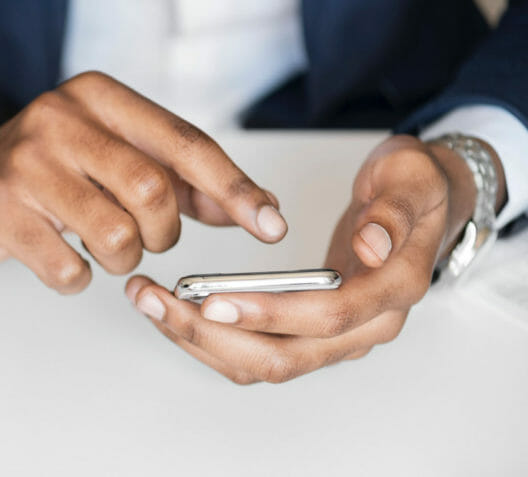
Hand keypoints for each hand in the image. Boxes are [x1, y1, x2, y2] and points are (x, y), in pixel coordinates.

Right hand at [0, 71, 285, 293]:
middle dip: (161, 234)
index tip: (269, 225)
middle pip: (153, 193)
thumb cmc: (48, 169)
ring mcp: (24, 164)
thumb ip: (181, 179)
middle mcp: (59, 119)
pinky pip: (69, 269)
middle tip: (144, 239)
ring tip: (99, 248)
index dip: (234, 189)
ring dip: (121, 260)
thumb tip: (254, 208)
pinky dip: (77, 278)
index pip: (184, 143)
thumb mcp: (113, 155)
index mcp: (97, 97)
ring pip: (116, 236)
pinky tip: (61, 259)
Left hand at [125, 135, 505, 382]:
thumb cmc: (413, 188)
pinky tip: (172, 309)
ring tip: (149, 301)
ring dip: (199, 340)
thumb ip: (392, 210)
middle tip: (156, 300)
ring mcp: (336, 338)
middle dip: (211, 334)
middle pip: (283, 356)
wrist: (422, 203)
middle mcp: (366, 327)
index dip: (269, 314)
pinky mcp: (309, 334)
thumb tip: (371, 245)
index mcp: (393, 291)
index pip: (327, 318)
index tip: (213, 300)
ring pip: (261, 363)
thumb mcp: (410, 177)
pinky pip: (255, 352)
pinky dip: (209, 338)